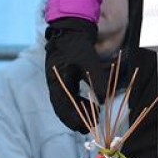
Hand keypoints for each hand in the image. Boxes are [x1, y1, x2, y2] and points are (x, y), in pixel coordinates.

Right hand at [44, 17, 104, 132]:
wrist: (71, 30)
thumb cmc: (78, 45)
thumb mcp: (89, 62)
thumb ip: (96, 80)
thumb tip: (103, 101)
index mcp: (56, 80)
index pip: (62, 106)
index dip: (72, 119)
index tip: (84, 127)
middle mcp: (54, 83)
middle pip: (62, 108)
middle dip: (74, 119)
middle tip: (88, 127)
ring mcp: (57, 81)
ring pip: (65, 103)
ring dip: (77, 112)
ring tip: (92, 115)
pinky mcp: (62, 79)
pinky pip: (67, 96)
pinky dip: (77, 103)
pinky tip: (89, 104)